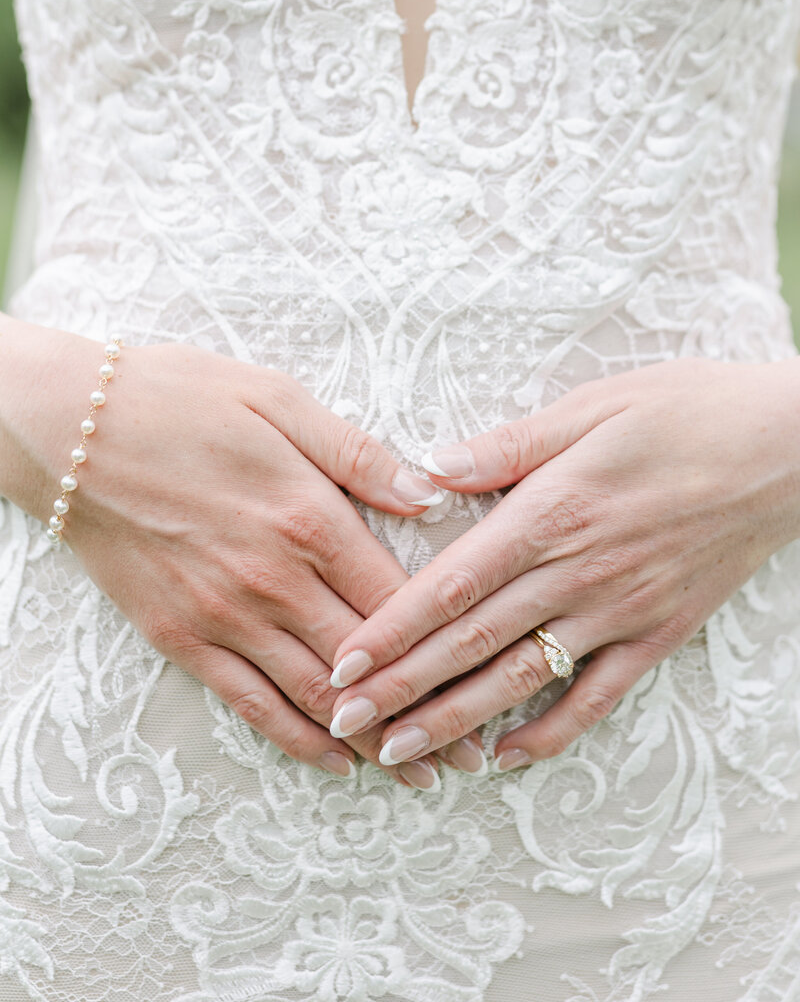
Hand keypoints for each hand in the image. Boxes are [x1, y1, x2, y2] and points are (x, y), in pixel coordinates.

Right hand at [7, 320, 452, 785]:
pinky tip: (335, 762)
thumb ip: (358, 454)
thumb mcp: (278, 399)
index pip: (398, 599)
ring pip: (316, 696)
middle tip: (474, 756)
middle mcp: (273, 580)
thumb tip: (428, 495)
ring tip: (422, 775)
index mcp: (308, 517)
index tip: (489, 677)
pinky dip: (296, 740)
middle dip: (426, 711)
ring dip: (373, 742)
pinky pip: (250, 703)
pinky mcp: (181, 636)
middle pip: (368, 662)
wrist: (69, 427)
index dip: (449, 645)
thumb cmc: (180, 399)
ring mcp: (224, 615)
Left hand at [327, 357, 799, 769]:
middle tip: (345, 723)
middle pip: (472, 642)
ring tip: (401, 751)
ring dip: (457, 720)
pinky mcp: (660, 633)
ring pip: (522, 679)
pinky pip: (598, 696)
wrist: (790, 447)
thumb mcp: (591, 406)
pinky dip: (551, 731)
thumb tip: (430, 469)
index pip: (452, 585)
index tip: (343, 664)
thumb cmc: (686, 411)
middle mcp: (579, 572)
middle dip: (402, 687)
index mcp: (552, 512)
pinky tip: (508, 756)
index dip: (392, 628)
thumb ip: (506, 446)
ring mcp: (620, 611)